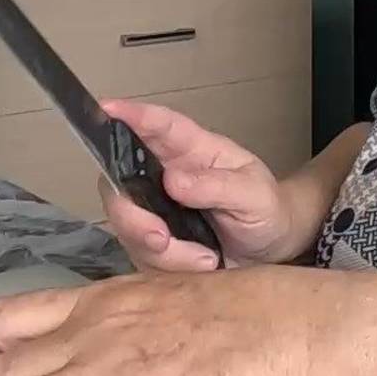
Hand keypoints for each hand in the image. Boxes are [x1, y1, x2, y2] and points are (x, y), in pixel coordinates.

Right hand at [98, 99, 308, 270]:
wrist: (270, 248)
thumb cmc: (266, 208)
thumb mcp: (254, 195)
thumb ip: (218, 186)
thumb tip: (173, 181)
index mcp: (193, 150)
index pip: (160, 125)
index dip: (131, 114)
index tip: (106, 108)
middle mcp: (165, 175)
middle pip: (122, 183)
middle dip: (132, 216)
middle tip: (160, 239)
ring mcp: (155, 208)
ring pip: (128, 225)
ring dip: (160, 250)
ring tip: (205, 259)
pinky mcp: (152, 241)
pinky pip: (140, 255)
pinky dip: (168, 267)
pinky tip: (200, 265)